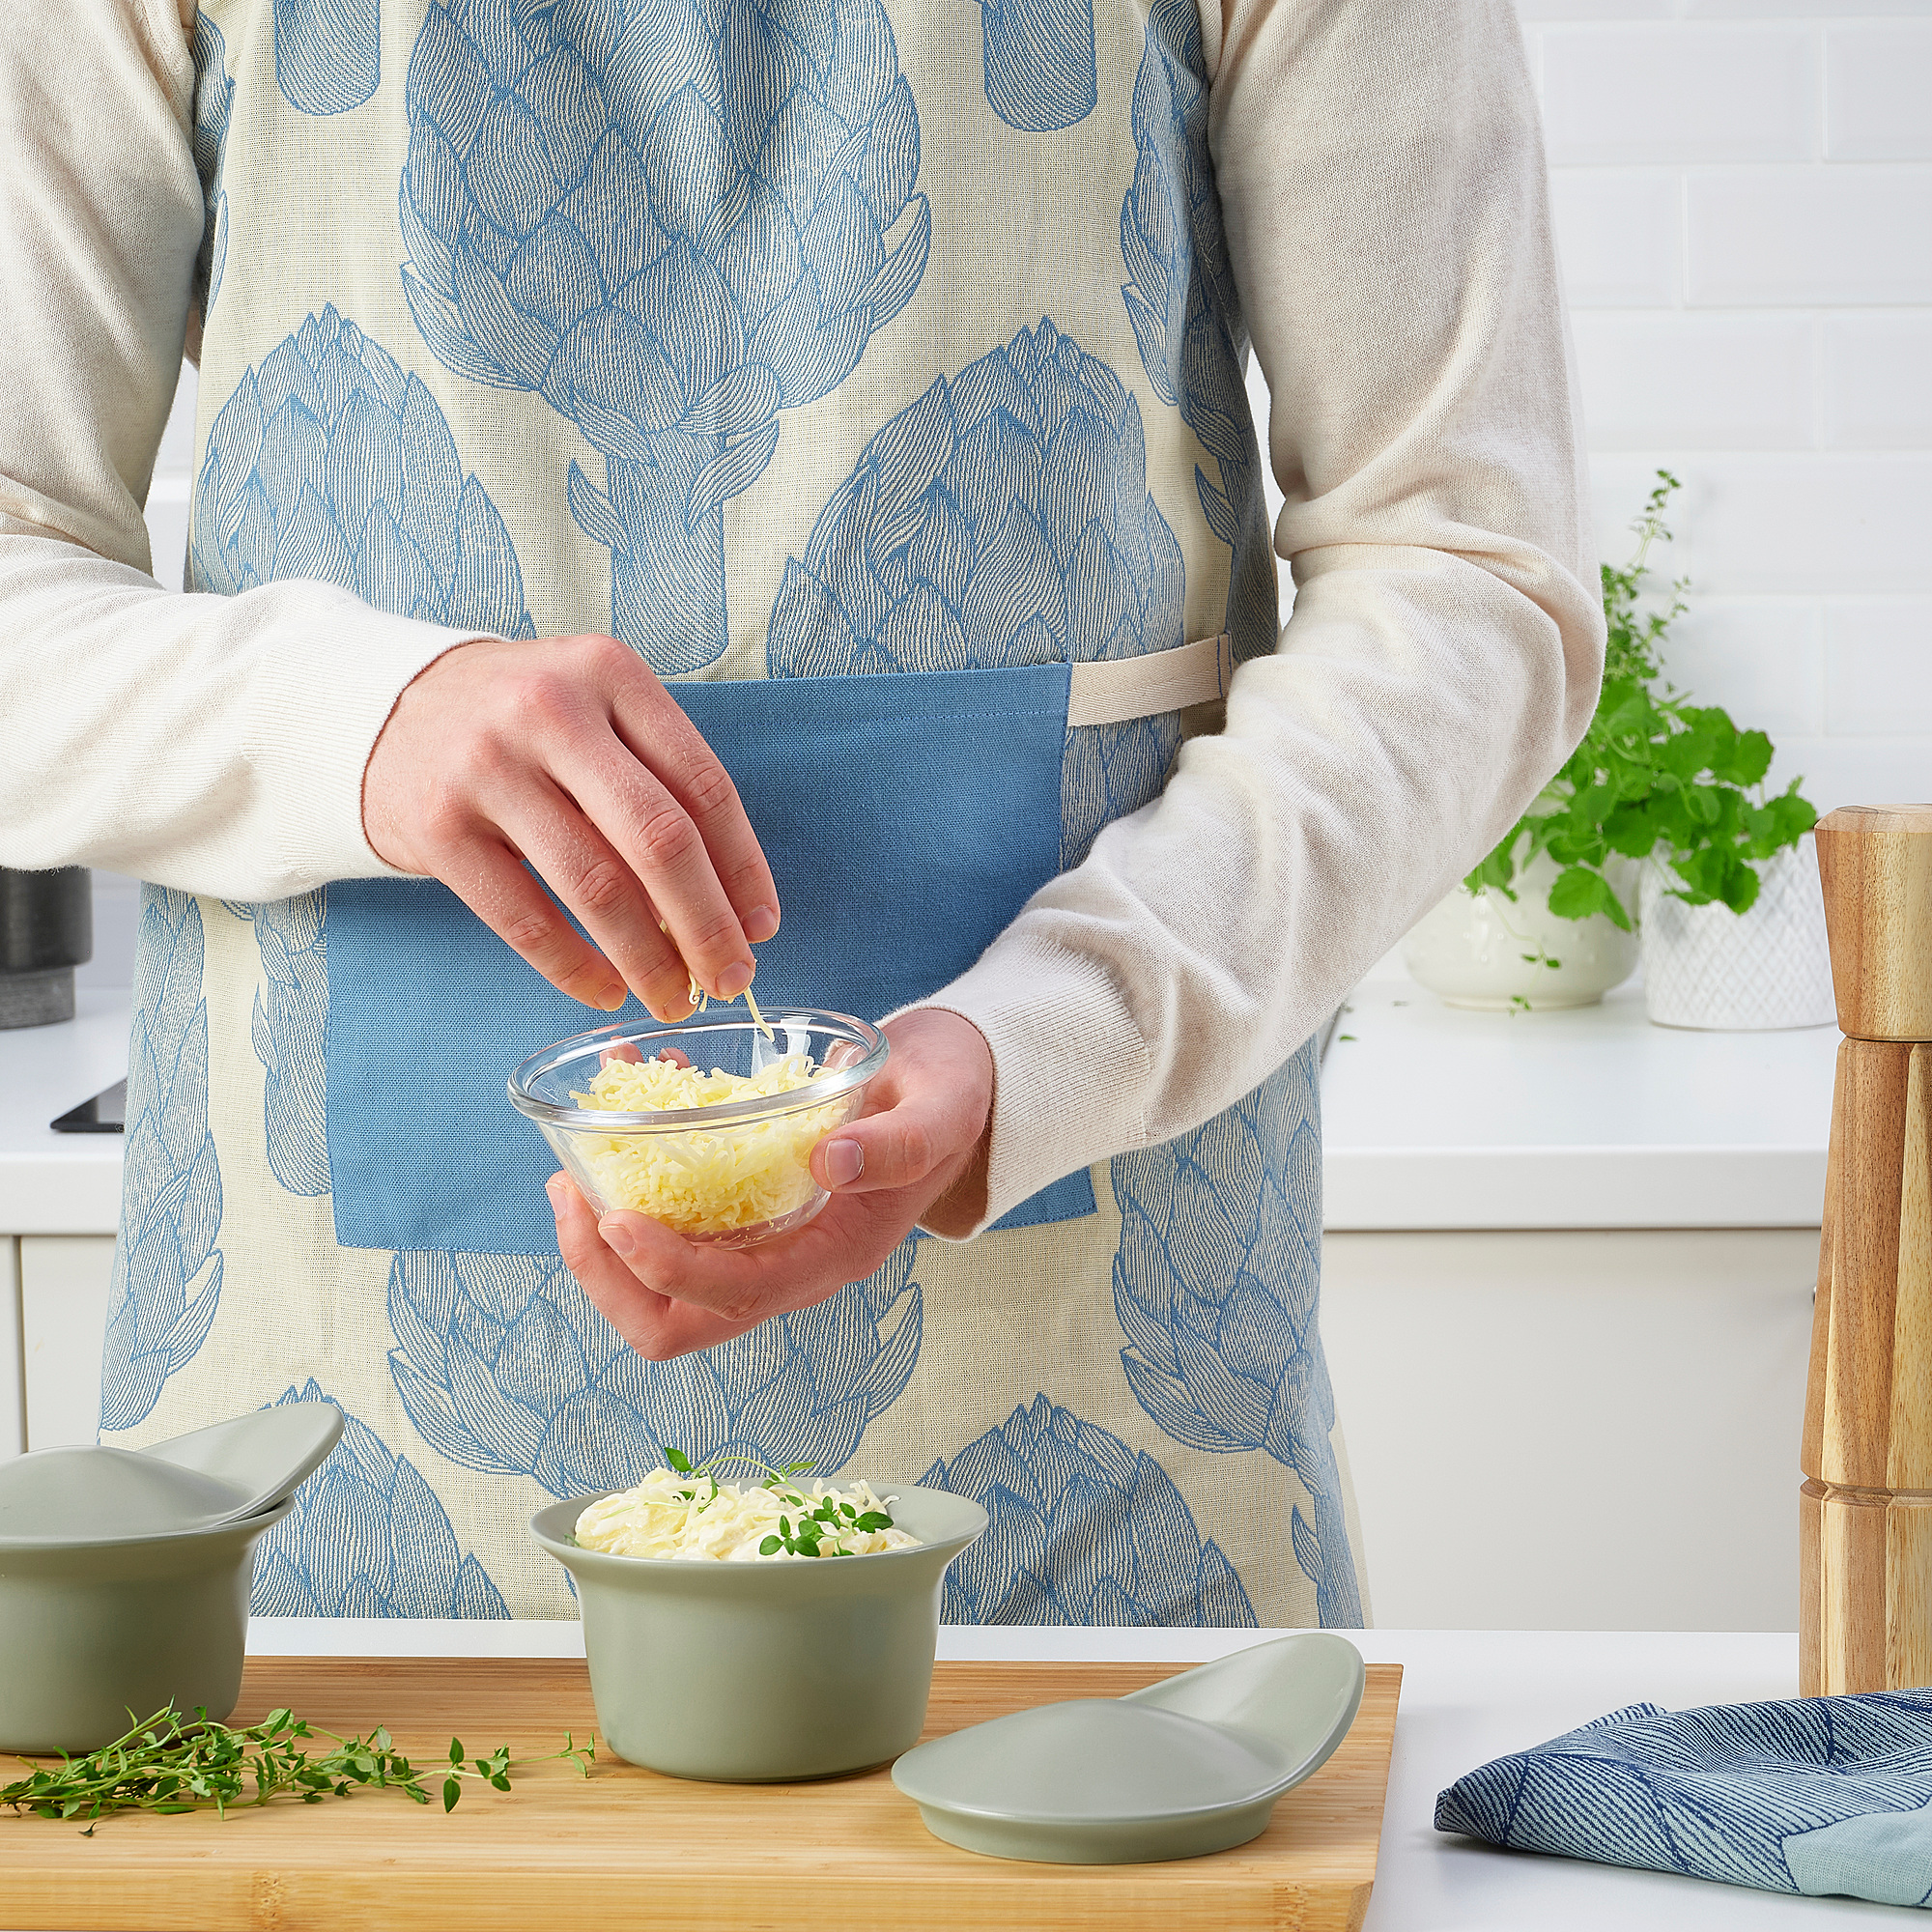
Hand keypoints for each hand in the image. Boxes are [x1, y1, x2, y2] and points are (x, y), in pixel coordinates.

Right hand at [363, 634, 779, 1019]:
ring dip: (647, 959)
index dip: (743, 869)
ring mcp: (487, 766)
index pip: (703, 785)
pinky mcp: (436, 825)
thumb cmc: (523, 725)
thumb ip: (660, 784)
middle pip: (659, 840)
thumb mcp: (596, 712)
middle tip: (730, 979)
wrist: (384, 711)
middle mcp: (550, 709)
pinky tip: (605, 990)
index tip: (762, 927)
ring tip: (673, 997)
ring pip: (595, 887)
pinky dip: (574, 968)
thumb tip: (734, 906)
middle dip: (706, 925)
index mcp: (610, 673)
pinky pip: (523, 918)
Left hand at [549, 1009, 994, 1359]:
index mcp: (834, 1255)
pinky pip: (670, 1228)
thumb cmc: (950, 1099)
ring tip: (573, 1171)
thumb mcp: (941, 1109)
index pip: (736, 1296)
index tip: (615, 1217)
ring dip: (599, 1245)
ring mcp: (762, 1246)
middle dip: (607, 1276)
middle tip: (571, 1194)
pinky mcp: (743, 1214)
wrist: (958, 1093)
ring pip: (658, 1291)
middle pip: (677, 1322)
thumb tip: (831, 1162)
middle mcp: (790, 1266)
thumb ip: (899, 1143)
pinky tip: (616, 1120)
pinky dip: (626, 1190)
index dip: (667, 1270)